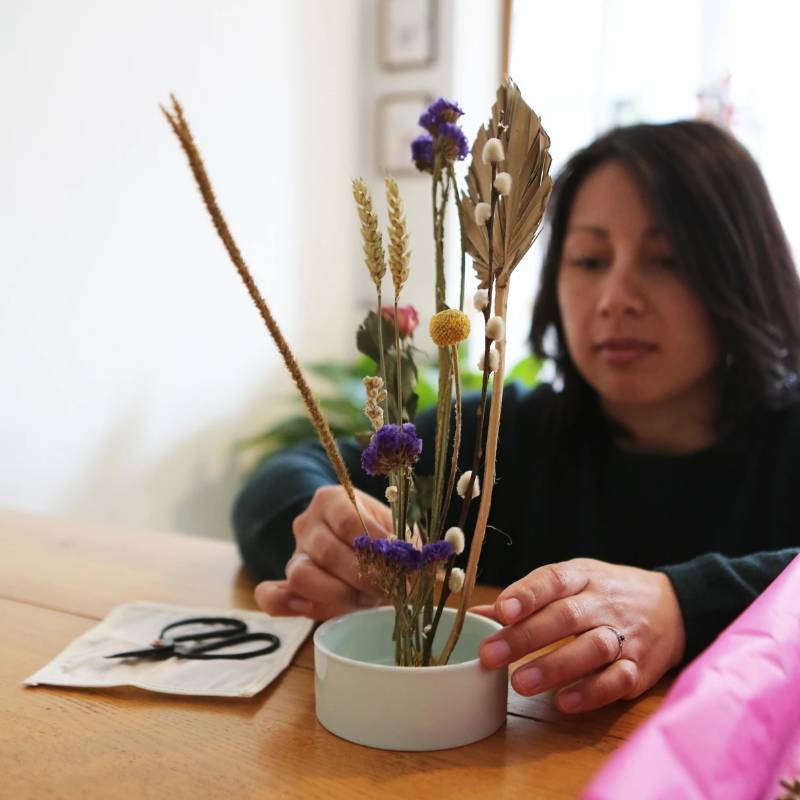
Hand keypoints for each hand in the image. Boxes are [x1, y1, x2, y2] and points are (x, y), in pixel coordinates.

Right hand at [254, 486, 391, 619]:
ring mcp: (294, 554)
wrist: (357, 546)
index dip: (375, 545)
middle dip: (362, 576)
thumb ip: (403, 541)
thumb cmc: (379, 535)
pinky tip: (305, 610)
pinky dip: (282, 603)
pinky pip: (271, 595)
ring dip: (337, 594)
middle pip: (328, 551)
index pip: (349, 521)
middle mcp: (307, 524)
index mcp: (332, 500)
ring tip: (365, 601)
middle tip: (389, 590)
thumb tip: (413, 561)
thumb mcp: (394, 527)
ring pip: (302, 575)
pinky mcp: (286, 584)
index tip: (400, 564)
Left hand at [472, 558, 685, 713]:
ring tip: (520, 683)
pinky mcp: (639, 668)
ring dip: (556, 667)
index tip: (501, 610)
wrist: (673, 606)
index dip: (527, 594)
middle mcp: (603, 603)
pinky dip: (591, 692)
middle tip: (491, 655)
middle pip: (566, 617)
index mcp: (582, 577)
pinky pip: (617, 680)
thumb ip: (526, 598)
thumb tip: (474, 614)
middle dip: (527, 636)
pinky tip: (564, 703)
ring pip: (593, 649)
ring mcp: (624, 635)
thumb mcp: (570, 582)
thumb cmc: (603, 594)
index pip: (553, 580)